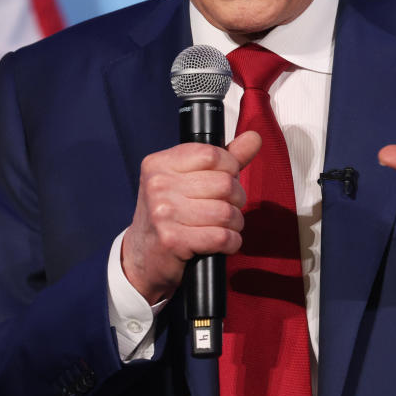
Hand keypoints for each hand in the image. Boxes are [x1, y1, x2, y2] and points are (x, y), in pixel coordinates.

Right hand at [122, 132, 260, 303]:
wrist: (142, 257)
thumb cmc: (169, 215)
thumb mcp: (188, 180)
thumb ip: (223, 159)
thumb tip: (254, 137)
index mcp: (160, 163)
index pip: (213, 154)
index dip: (230, 168)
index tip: (226, 179)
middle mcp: (158, 185)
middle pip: (224, 183)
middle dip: (236, 199)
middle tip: (227, 208)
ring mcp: (163, 213)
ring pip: (226, 212)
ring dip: (235, 224)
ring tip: (224, 226)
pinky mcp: (172, 240)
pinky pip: (222, 237)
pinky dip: (231, 242)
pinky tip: (222, 243)